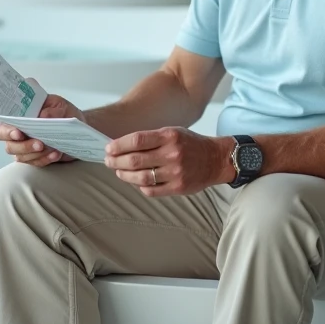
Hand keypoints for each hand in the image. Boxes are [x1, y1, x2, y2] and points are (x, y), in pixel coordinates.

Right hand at [0, 94, 83, 166]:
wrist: (77, 126)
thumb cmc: (63, 112)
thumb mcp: (59, 105)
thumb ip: (51, 110)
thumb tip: (42, 116)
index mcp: (18, 118)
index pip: (2, 128)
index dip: (7, 132)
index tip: (19, 134)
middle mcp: (18, 134)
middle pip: (10, 146)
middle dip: (24, 147)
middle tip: (39, 144)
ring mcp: (25, 148)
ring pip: (21, 157)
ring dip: (36, 154)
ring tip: (52, 148)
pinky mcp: (35, 158)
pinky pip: (36, 163)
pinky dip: (46, 159)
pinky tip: (56, 154)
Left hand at [105, 127, 230, 196]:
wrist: (216, 159)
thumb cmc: (190, 144)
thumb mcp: (173, 132)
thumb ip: (151, 139)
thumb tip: (122, 147)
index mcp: (169, 136)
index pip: (137, 140)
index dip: (119, 145)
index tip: (108, 149)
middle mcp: (172, 154)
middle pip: (135, 160)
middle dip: (116, 162)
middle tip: (108, 161)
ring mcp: (175, 172)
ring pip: (141, 177)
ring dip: (125, 176)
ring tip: (119, 172)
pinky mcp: (178, 187)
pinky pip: (152, 190)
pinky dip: (140, 187)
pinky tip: (136, 182)